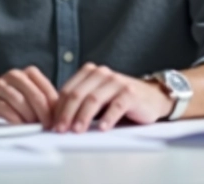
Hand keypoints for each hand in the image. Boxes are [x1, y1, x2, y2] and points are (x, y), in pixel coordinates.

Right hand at [0, 66, 58, 127]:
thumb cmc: (4, 98)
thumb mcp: (26, 95)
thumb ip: (41, 101)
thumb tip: (60, 116)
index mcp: (28, 73)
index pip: (47, 89)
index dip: (54, 106)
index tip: (58, 120)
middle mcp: (15, 75)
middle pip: (35, 95)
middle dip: (44, 113)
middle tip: (48, 126)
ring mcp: (0, 84)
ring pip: (20, 101)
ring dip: (29, 117)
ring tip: (34, 127)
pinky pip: (4, 108)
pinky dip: (14, 119)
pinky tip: (19, 126)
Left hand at [52, 63, 173, 132]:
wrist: (151, 97)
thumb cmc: (119, 100)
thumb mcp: (98, 98)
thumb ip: (80, 103)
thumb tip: (56, 121)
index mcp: (90, 73)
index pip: (68, 90)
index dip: (58, 108)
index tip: (52, 125)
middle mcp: (102, 74)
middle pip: (78, 94)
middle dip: (66, 113)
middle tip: (60, 130)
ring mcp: (117, 82)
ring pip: (94, 99)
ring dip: (83, 117)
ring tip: (77, 131)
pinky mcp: (130, 93)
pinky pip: (116, 106)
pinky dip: (108, 118)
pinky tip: (103, 129)